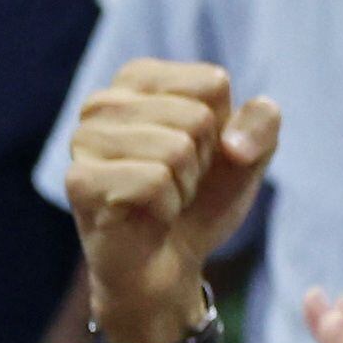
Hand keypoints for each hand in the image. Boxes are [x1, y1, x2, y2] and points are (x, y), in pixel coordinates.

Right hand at [66, 59, 278, 342]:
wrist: (170, 263)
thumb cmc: (201, 200)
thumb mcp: (250, 153)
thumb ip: (263, 123)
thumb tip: (232, 146)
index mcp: (139, 79)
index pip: (211, 83)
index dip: (221, 126)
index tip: (198, 153)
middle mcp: (103, 103)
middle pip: (196, 116)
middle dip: (201, 160)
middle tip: (177, 183)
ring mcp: (84, 141)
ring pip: (174, 147)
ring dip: (183, 185)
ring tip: (161, 199)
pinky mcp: (78, 181)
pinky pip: (152, 180)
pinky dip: (165, 206)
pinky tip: (147, 216)